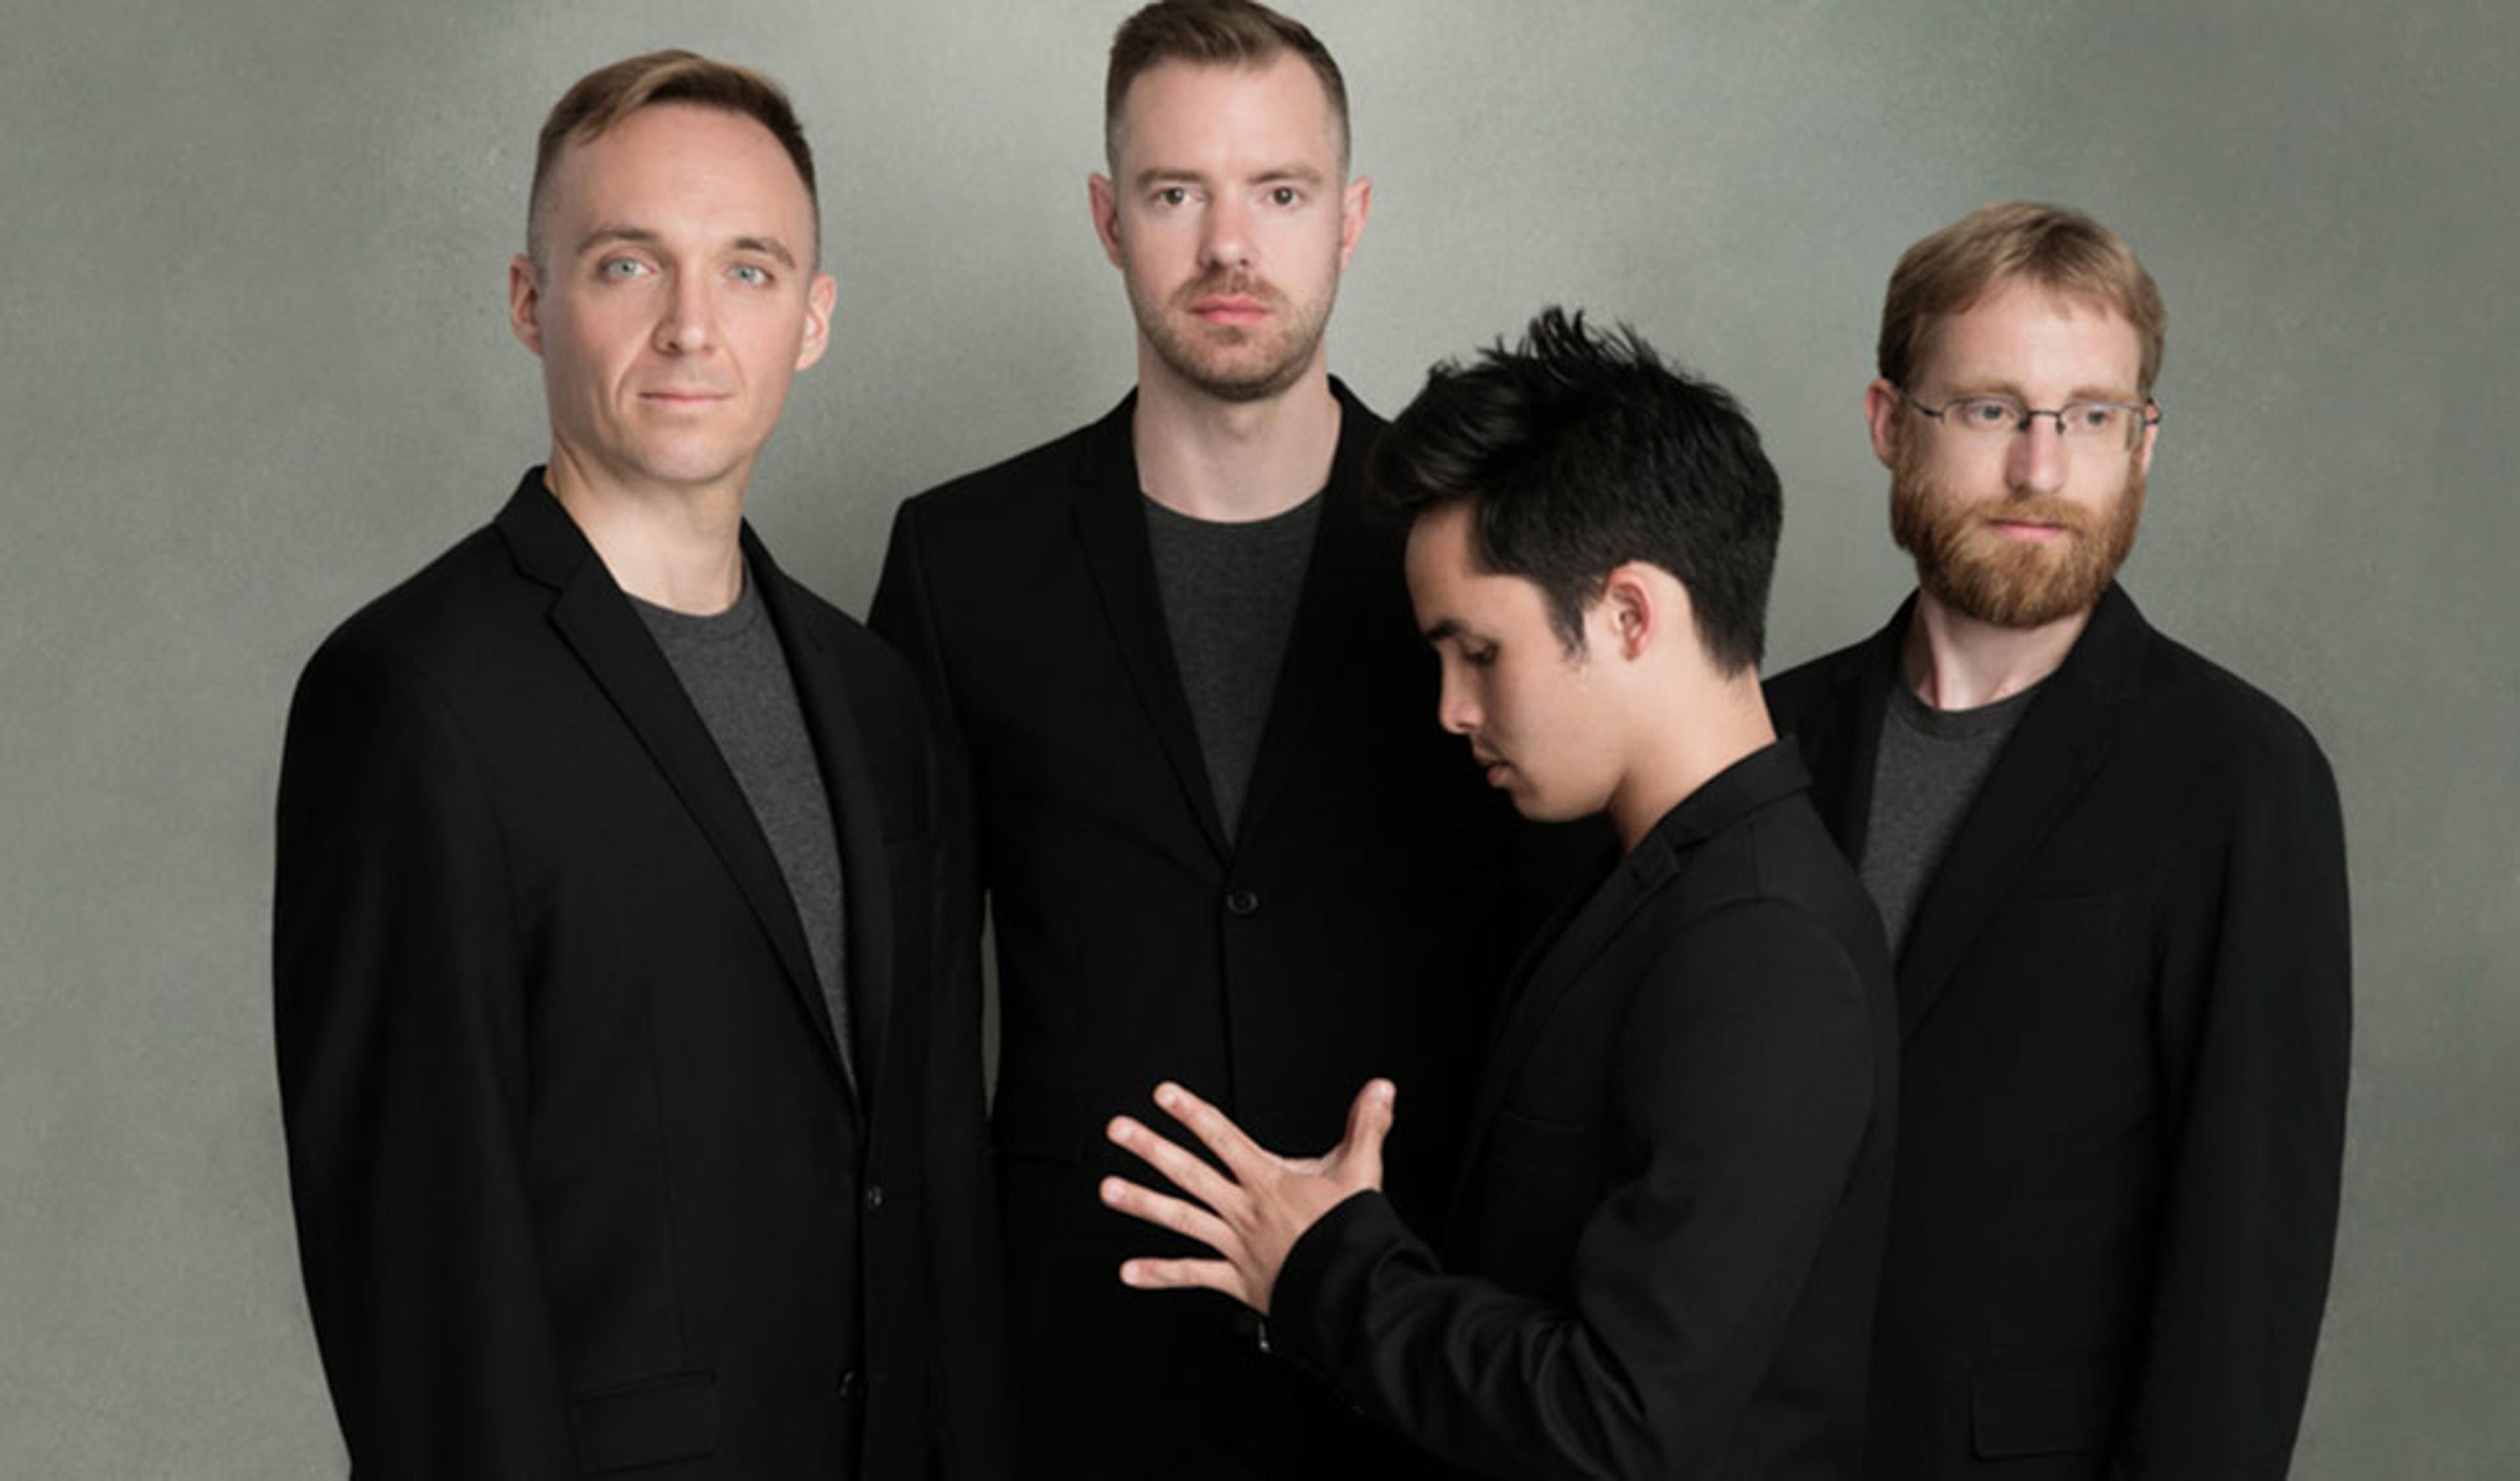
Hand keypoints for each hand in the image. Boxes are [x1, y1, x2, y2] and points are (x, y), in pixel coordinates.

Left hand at [1101, 1078, 1395, 1315]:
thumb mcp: (1362, 1172)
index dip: (1191, 1112)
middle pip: (1190, 1173)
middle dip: (1151, 1149)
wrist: (1353, 1290)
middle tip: (1117, 1130)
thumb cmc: (1354, 1234)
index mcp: (1269, 1180)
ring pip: (1182, 1220)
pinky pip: (1192, 1275)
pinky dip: (1160, 1274)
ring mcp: (1236, 1245)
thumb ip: (1366, 1126)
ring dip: (1142, 1204)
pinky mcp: (1237, 1279)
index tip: (1162, 1094)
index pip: (1222, 1136)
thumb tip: (1380, 1087)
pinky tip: (1128, 1272)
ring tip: (1107, 1190)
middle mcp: (1244, 1210)